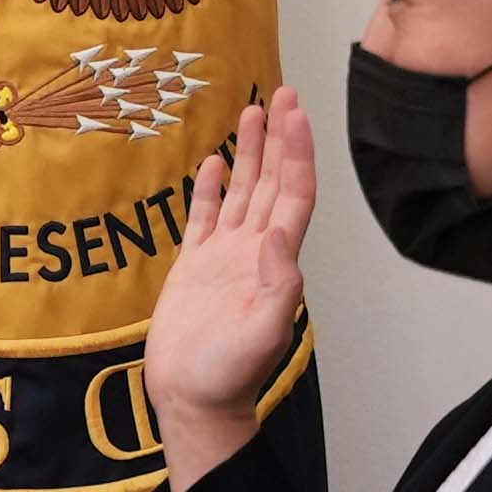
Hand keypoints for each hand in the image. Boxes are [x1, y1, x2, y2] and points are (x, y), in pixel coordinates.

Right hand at [144, 88, 315, 489]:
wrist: (193, 398)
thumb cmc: (228, 374)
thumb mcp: (262, 334)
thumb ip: (276, 288)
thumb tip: (278, 240)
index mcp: (275, 260)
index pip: (293, 194)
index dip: (297, 153)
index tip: (296, 114)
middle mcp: (255, 250)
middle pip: (273, 182)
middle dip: (280, 138)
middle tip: (283, 93)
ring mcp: (225, 256)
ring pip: (243, 191)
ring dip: (250, 153)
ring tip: (252, 112)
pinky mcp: (195, 266)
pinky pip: (205, 216)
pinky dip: (210, 187)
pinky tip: (211, 163)